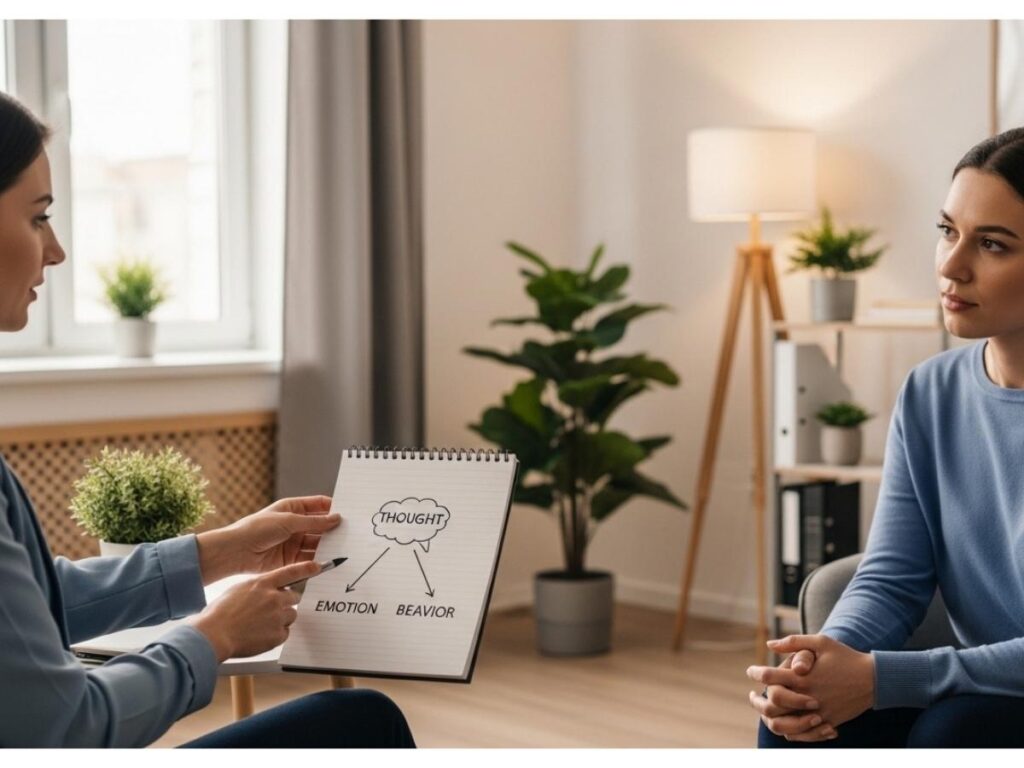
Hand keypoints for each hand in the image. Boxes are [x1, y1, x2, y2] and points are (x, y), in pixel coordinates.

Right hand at [188, 560, 320, 660]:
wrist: (214, 634)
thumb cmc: (219, 614)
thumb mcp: (238, 590)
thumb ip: (256, 588)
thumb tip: (265, 591)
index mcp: (262, 584)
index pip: (290, 572)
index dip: (306, 569)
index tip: (318, 566)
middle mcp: (274, 598)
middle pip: (294, 597)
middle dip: (285, 602)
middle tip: (270, 610)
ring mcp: (277, 616)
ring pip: (291, 615)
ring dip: (281, 619)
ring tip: (261, 625)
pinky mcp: (278, 634)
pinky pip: (284, 633)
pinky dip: (276, 635)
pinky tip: (260, 636)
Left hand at [196, 496, 340, 583]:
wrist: (236, 552)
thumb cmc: (257, 529)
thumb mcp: (288, 521)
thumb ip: (314, 522)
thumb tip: (336, 518)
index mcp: (292, 508)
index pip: (318, 506)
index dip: (333, 508)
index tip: (350, 513)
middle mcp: (294, 525)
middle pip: (320, 526)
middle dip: (334, 529)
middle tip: (352, 533)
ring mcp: (293, 542)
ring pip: (317, 543)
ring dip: (328, 546)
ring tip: (344, 548)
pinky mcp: (291, 560)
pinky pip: (309, 558)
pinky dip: (319, 560)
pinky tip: (330, 561)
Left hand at [748, 634, 875, 740]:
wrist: (874, 680)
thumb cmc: (846, 657)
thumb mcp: (821, 642)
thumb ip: (794, 642)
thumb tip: (769, 644)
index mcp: (804, 677)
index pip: (770, 677)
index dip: (755, 673)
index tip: (750, 671)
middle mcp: (808, 697)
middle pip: (772, 704)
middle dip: (757, 700)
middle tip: (751, 695)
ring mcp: (818, 713)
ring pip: (783, 725)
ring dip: (769, 719)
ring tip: (764, 711)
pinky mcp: (827, 723)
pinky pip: (802, 734)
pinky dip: (789, 731)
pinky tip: (783, 721)